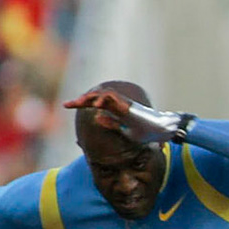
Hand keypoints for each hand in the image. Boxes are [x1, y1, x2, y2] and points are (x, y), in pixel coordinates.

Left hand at [62, 90, 186, 144]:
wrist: (162, 132)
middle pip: (96, 98)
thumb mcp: (125, 132)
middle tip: (67, 104)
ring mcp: (123, 103)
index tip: (66, 105)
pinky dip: (104, 99)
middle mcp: (118, 105)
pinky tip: (96, 105)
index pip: (95, 104)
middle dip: (80, 101)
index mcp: (116, 111)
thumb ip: (111, 125)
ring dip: (90, 98)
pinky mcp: (128, 104)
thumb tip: (96, 118)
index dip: (81, 104)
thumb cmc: (147, 134)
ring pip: (103, 94)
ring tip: (78, 102)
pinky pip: (114, 98)